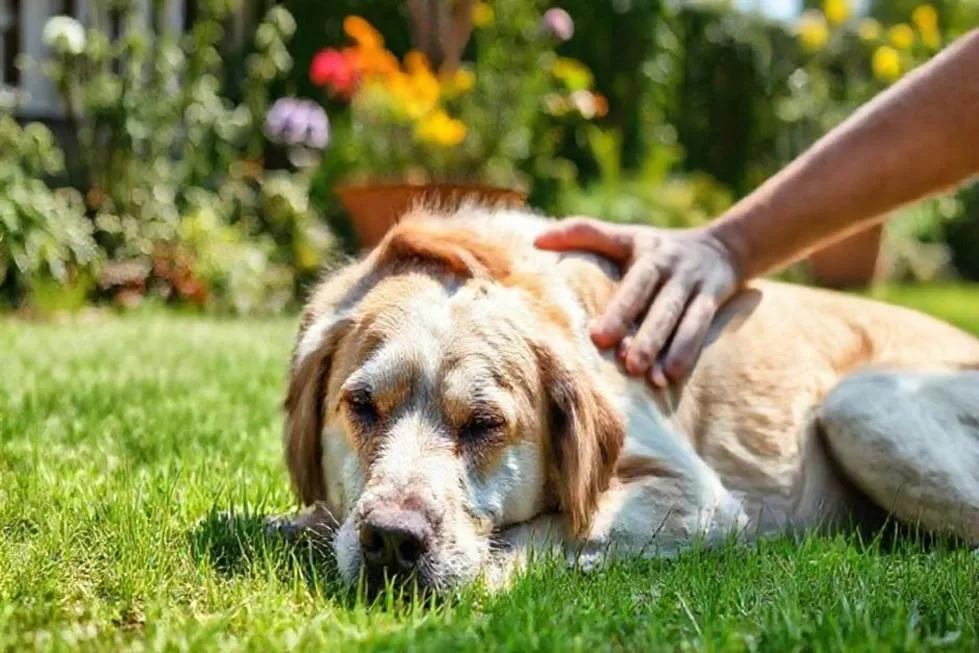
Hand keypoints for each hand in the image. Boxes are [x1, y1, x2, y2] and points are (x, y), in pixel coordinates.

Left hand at [534, 218, 740, 386]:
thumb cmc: (656, 247)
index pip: (634, 281)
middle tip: (627, 364)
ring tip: (652, 379)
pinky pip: (702, 328)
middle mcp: (673, 267)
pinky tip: (672, 378)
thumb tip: (536, 240)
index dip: (619, 309)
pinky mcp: (714, 300)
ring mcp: (695, 284)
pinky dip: (689, 353)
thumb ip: (583, 234)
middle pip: (660, 304)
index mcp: (646, 251)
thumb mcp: (624, 236)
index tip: (598, 338)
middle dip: (646, 335)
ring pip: (684, 319)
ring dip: (670, 349)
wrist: (723, 247)